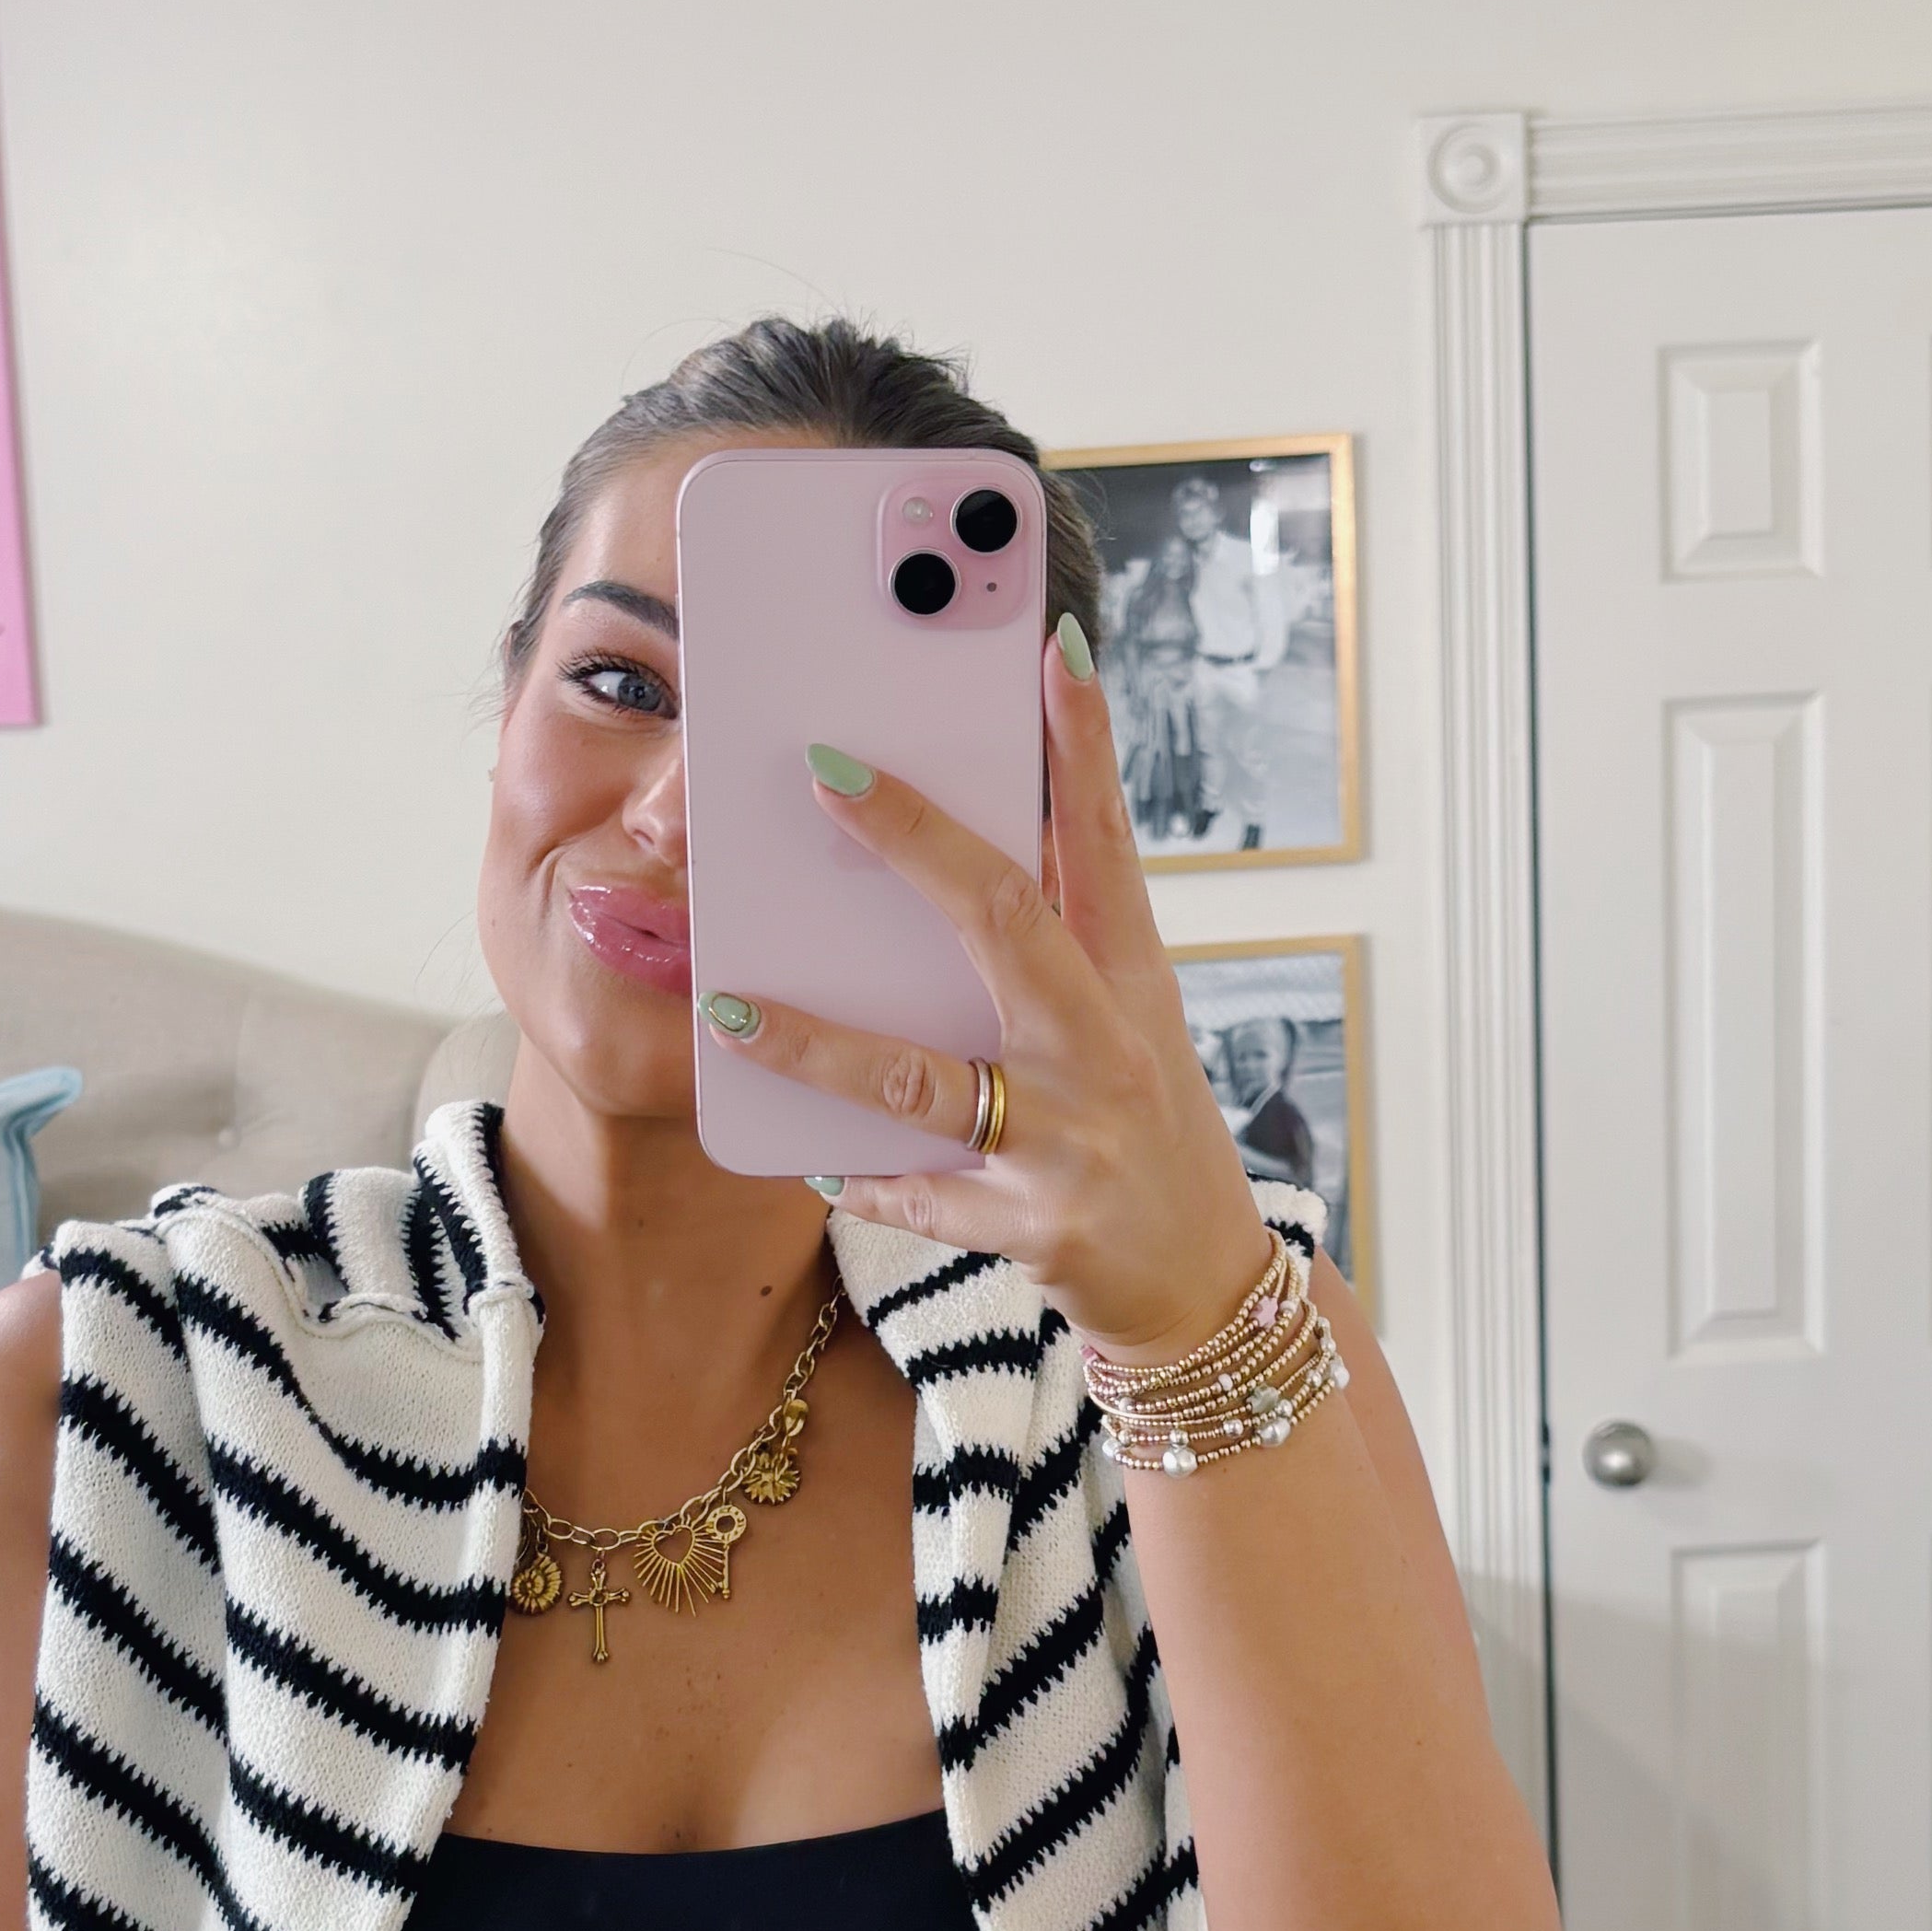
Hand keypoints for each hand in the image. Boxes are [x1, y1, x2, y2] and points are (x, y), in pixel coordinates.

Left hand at [705, 622, 1273, 1354]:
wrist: (1202, 1283)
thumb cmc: (1148, 1125)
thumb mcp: (1132, 1018)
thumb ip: (1066, 928)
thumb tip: (994, 819)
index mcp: (1132, 980)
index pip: (1108, 840)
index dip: (1084, 743)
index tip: (1051, 647)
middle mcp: (1105, 1048)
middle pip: (1005, 921)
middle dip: (913, 840)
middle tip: (822, 771)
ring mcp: (1067, 1141)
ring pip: (919, 1079)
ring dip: (816, 1045)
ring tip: (729, 1009)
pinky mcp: (1030, 1226)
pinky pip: (916, 1193)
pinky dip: (858, 1175)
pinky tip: (805, 1154)